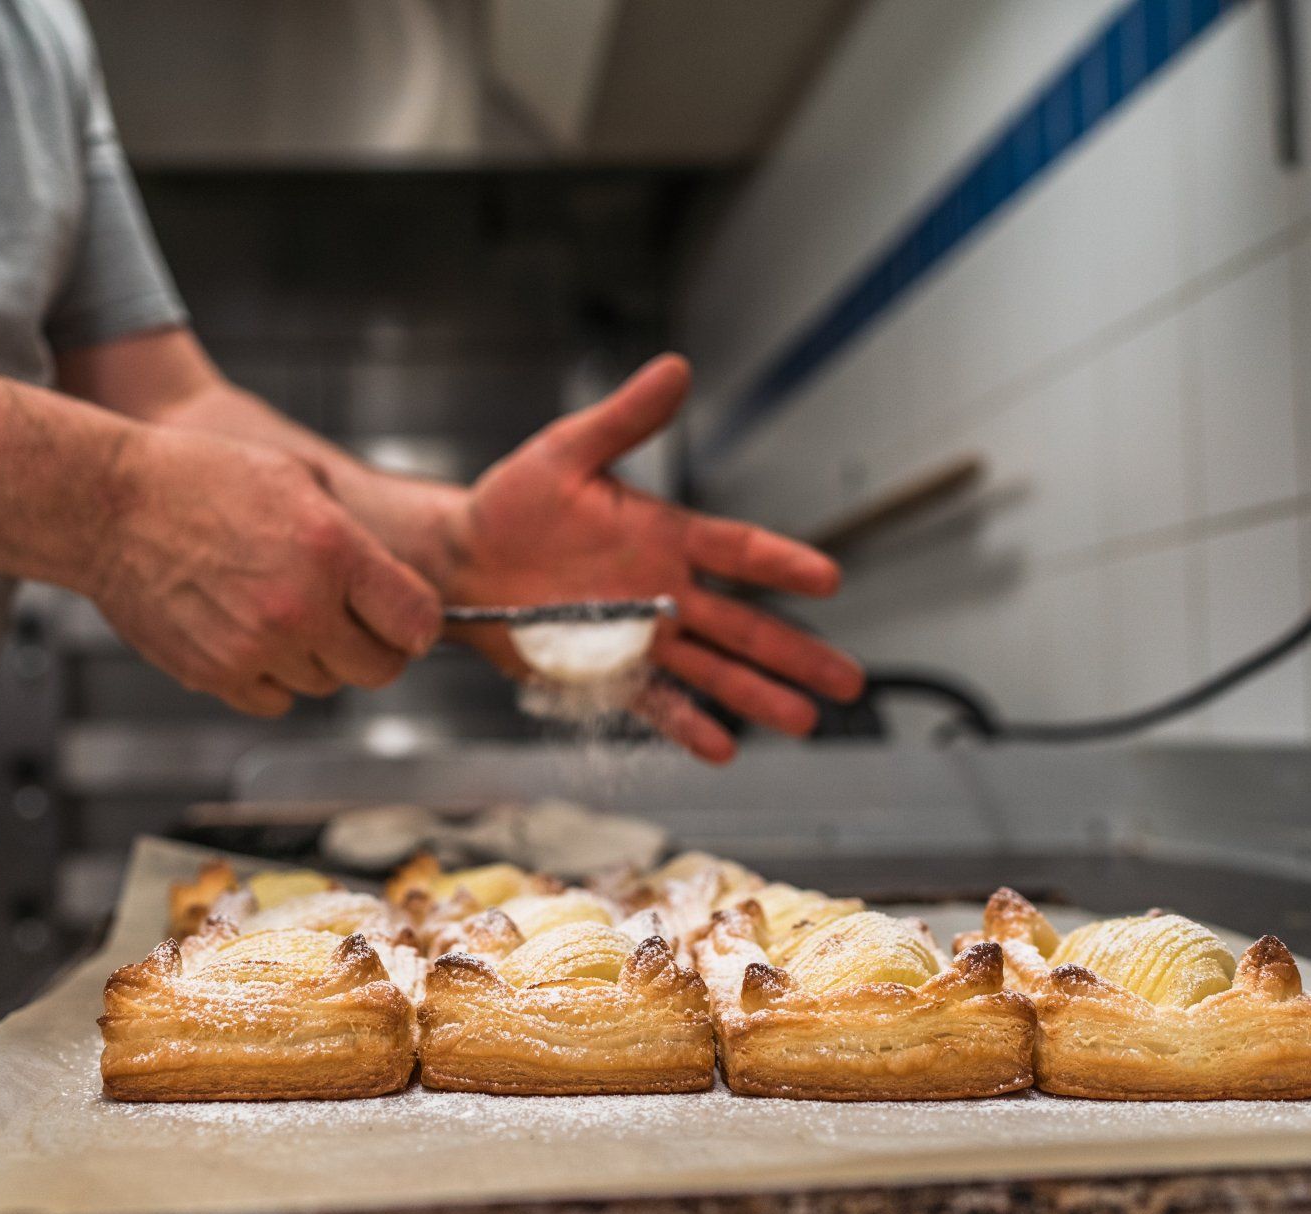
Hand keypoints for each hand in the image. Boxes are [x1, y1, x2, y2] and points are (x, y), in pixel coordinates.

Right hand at [88, 424, 442, 715]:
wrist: (109, 505)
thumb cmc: (197, 479)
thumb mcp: (297, 476)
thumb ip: (353, 533)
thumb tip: (391, 576)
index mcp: (333, 552)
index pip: (418, 623)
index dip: (419, 623)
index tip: (409, 620)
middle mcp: (300, 607)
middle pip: (379, 669)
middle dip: (377, 649)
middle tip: (358, 625)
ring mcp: (256, 648)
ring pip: (325, 685)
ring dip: (320, 659)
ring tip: (289, 614)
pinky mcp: (215, 675)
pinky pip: (274, 700)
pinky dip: (274, 678)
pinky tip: (255, 636)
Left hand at [444, 354, 863, 762]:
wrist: (462, 560)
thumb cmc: (513, 502)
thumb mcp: (566, 451)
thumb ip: (625, 419)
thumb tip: (675, 369)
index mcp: (664, 537)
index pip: (737, 551)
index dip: (782, 564)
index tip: (827, 578)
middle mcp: (663, 591)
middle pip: (744, 625)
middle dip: (796, 653)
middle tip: (848, 678)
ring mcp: (638, 635)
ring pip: (712, 669)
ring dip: (757, 695)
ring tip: (805, 722)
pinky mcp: (604, 670)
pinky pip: (653, 701)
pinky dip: (684, 724)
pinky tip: (720, 748)